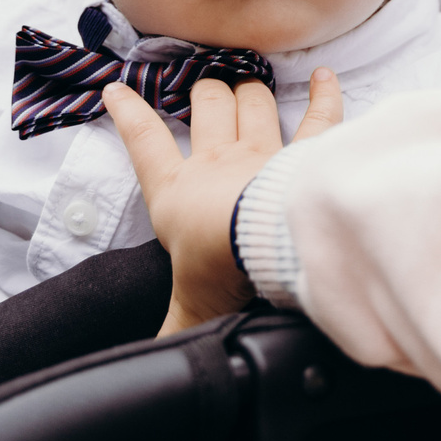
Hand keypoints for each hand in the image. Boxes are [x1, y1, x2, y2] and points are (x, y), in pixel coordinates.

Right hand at [105, 70, 342, 335]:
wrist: (265, 251)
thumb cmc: (219, 272)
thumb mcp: (187, 307)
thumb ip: (173, 329)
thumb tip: (156, 362)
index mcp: (178, 191)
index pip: (144, 142)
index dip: (128, 114)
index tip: (116, 90)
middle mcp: (217, 161)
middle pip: (206, 103)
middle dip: (204, 91)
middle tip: (205, 89)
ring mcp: (262, 152)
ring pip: (253, 101)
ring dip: (250, 89)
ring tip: (248, 80)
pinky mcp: (303, 154)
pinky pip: (317, 117)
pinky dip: (323, 94)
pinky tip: (325, 78)